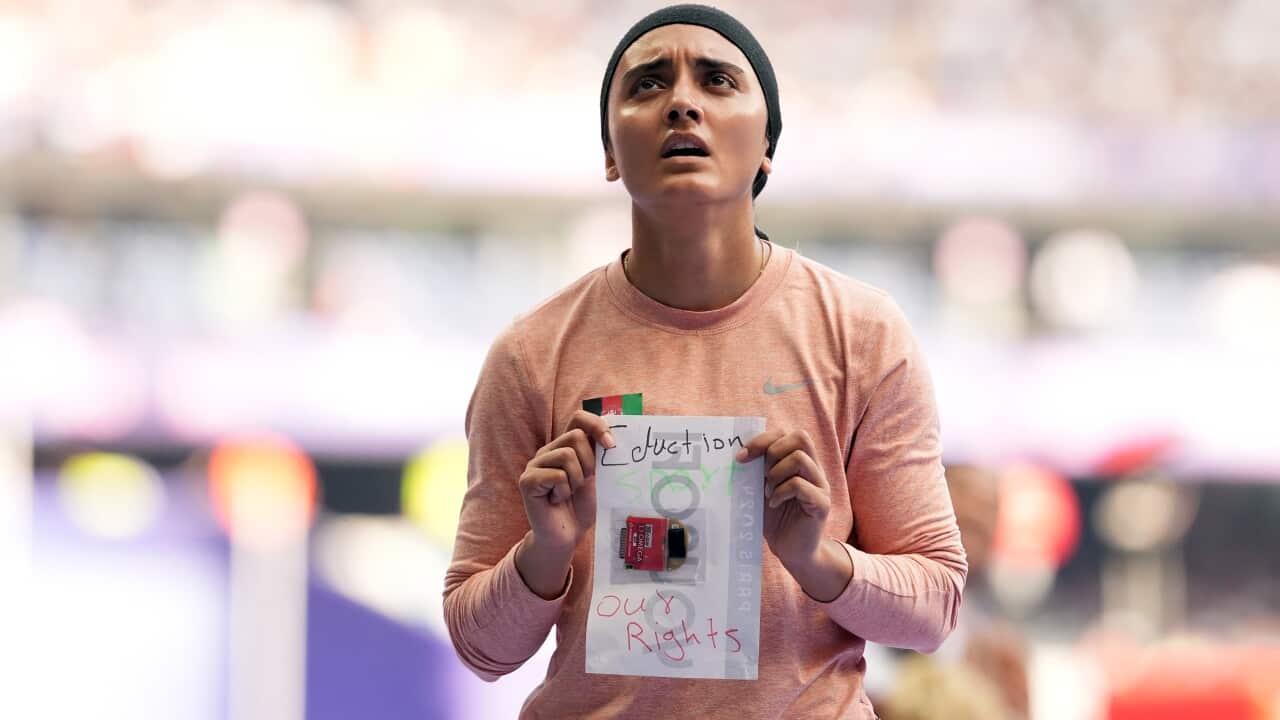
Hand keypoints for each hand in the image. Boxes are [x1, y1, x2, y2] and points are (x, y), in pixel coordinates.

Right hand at [518, 410, 616, 554]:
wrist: (566, 536)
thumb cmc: (581, 506)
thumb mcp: (596, 476)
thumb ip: (599, 455)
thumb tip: (612, 437)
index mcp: (565, 446)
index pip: (578, 418)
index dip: (597, 426)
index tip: (611, 445)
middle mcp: (548, 451)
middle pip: (576, 436)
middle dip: (589, 462)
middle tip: (584, 483)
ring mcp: (535, 464)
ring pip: (566, 455)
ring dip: (576, 479)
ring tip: (569, 493)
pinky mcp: (527, 480)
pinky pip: (557, 475)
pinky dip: (564, 491)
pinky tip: (556, 500)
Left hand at [738, 428, 831, 567]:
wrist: (791, 550)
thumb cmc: (775, 519)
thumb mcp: (760, 490)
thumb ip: (755, 471)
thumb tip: (735, 455)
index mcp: (800, 462)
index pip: (786, 434)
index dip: (762, 440)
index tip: (740, 457)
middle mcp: (814, 469)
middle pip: (800, 438)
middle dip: (772, 452)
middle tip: (760, 476)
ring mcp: (820, 485)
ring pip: (800, 459)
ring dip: (776, 474)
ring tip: (767, 492)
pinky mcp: (821, 504)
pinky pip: (800, 486)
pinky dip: (781, 492)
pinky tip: (774, 504)